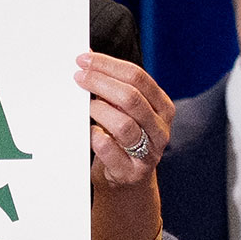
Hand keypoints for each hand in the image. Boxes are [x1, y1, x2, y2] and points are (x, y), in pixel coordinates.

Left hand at [82, 53, 170, 239]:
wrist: (127, 180)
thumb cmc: (121, 138)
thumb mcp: (127, 111)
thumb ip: (115, 88)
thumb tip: (86, 59)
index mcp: (163, 108)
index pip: (139, 78)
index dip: (108, 65)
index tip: (84, 59)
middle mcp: (160, 130)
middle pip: (132, 99)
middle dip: (100, 83)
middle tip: (77, 77)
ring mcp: (149, 153)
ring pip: (124, 125)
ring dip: (98, 110)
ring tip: (82, 106)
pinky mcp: (132, 172)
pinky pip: (110, 150)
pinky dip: (96, 138)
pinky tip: (89, 132)